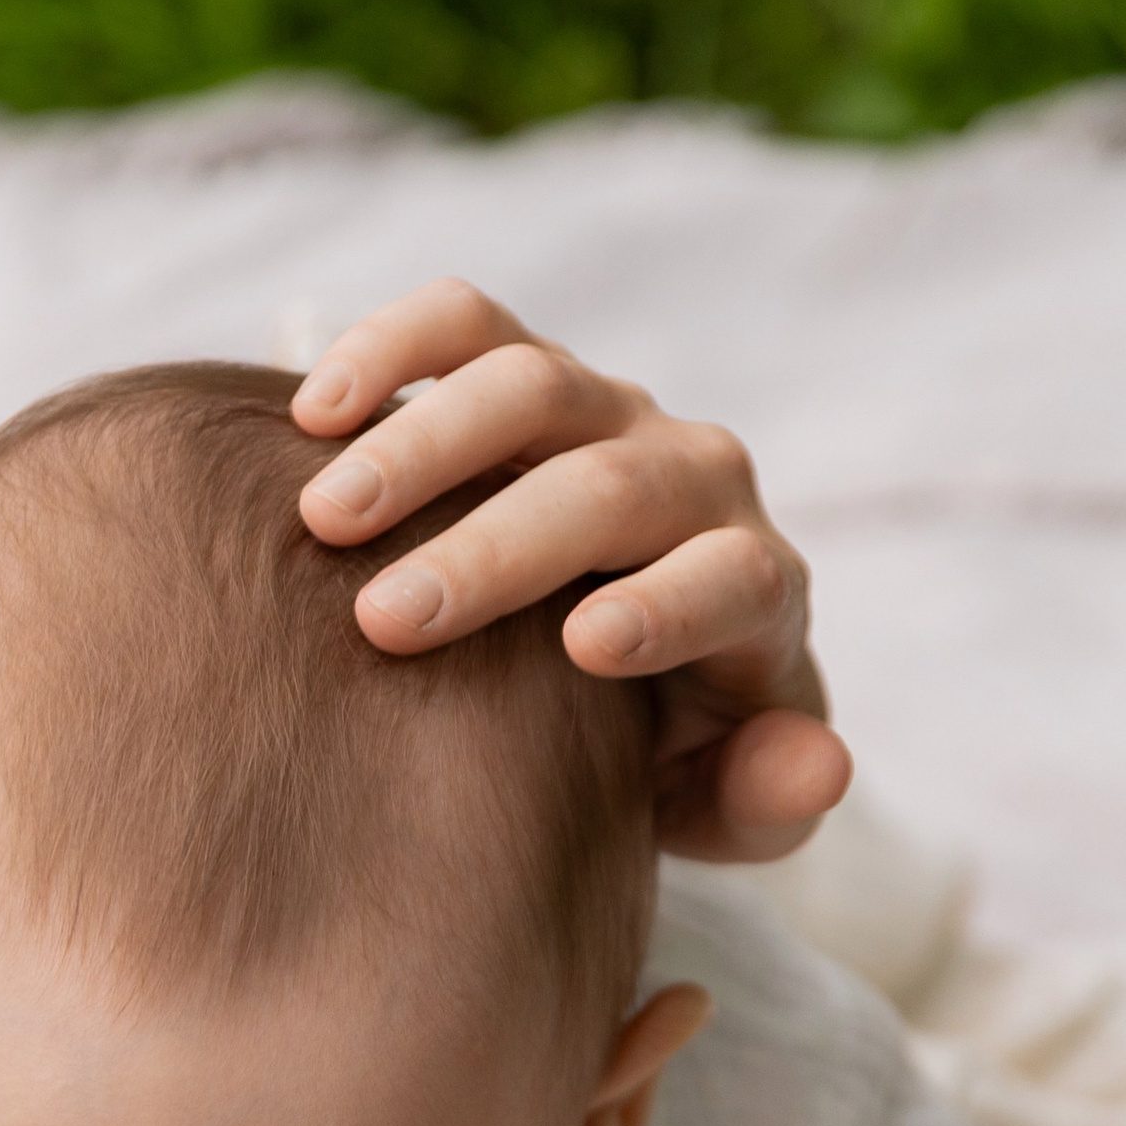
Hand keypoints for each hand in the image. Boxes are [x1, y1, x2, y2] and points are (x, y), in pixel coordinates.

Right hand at [291, 278, 845, 862]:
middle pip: (611, 485)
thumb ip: (770, 797)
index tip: (586, 647)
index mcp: (753, 585)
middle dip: (497, 546)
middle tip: (385, 621)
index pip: (734, 577)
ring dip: (424, 443)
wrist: (623, 653)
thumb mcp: (725, 799)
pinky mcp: (523, 369)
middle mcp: (691, 477)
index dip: (669, 604)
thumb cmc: (667, 745)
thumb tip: (814, 768)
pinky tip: (312, 412)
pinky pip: (464, 326)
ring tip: (324, 517)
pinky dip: (391, 346)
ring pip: (531, 385)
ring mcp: (606, 413)